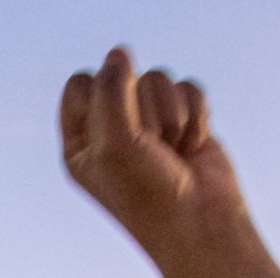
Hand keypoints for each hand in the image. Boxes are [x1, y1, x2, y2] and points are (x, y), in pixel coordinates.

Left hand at [60, 48, 279, 277]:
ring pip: (159, 79)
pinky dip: (195, 116)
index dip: (102, 94)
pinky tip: (192, 147)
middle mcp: (111, 130)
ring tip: (171, 150)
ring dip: (171, 116)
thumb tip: (119, 52)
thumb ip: (111, 91)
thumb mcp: (115, 143)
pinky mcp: (183, 120)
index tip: (116, 127)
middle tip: (149, 149)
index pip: (81, 84)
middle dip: (143, 110)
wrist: (199, 223)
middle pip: (124, 76)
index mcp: (81, 141)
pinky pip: (189, 88)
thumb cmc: (148, 194)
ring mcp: (148, 125)